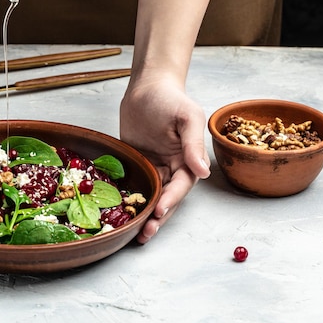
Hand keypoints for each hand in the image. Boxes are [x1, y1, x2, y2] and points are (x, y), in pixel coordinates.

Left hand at [120, 74, 210, 243]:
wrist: (146, 87)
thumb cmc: (170, 99)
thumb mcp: (187, 116)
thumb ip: (193, 144)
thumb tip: (203, 171)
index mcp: (187, 161)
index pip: (180, 186)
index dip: (171, 200)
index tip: (160, 211)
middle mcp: (171, 169)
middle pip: (165, 199)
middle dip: (157, 217)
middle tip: (145, 233)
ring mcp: (152, 168)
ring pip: (150, 198)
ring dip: (144, 216)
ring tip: (134, 234)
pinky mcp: (135, 165)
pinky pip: (133, 186)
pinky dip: (128, 200)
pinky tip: (119, 214)